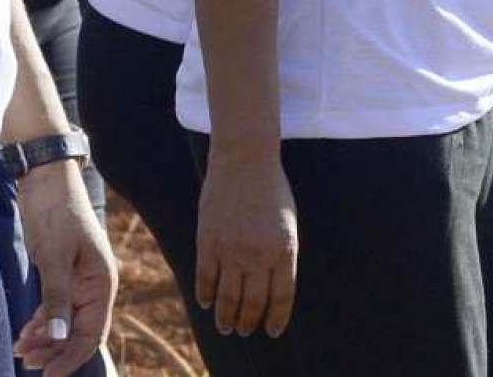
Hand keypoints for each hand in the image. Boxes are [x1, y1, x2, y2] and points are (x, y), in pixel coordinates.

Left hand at [13, 160, 116, 376]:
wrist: (47, 180)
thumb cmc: (56, 214)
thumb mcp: (54, 258)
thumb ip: (56, 299)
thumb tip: (57, 337)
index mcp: (102, 283)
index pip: (92, 333)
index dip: (70, 357)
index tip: (46, 375)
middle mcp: (94, 286)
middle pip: (78, 331)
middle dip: (54, 351)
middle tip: (26, 362)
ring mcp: (78, 281)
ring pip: (65, 322)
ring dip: (45, 339)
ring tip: (20, 348)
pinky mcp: (62, 274)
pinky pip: (55, 308)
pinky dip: (41, 322)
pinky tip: (24, 331)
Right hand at [195, 152, 297, 338]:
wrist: (245, 161)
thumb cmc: (272, 191)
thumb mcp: (287, 223)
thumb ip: (282, 253)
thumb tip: (273, 284)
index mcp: (285, 250)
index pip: (282, 297)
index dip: (276, 318)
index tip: (272, 331)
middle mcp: (259, 255)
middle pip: (253, 302)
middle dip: (249, 322)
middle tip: (245, 331)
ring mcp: (232, 250)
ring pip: (227, 297)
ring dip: (226, 317)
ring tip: (227, 327)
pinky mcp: (208, 242)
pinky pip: (205, 279)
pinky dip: (205, 296)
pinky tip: (206, 304)